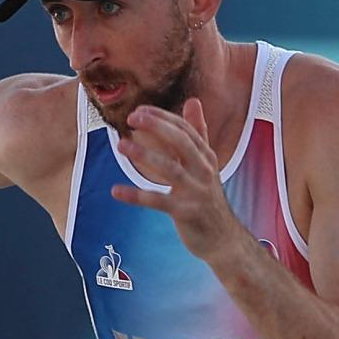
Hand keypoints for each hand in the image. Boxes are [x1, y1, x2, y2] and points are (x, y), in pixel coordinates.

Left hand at [112, 99, 247, 261]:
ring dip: (145, 155)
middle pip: (181, 142)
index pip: (185, 130)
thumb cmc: (208, 197)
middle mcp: (203, 170)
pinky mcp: (186, 212)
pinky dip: (136, 196)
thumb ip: (198, 133)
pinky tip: (115, 191)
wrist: (223, 238)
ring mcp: (196, 191)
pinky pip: (158, 201)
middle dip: (158, 127)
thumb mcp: (205, 163)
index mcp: (205, 156)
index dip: (163, 118)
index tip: (140, 109)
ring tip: (121, 145)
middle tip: (133, 117)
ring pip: (170, 168)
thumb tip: (193, 101)